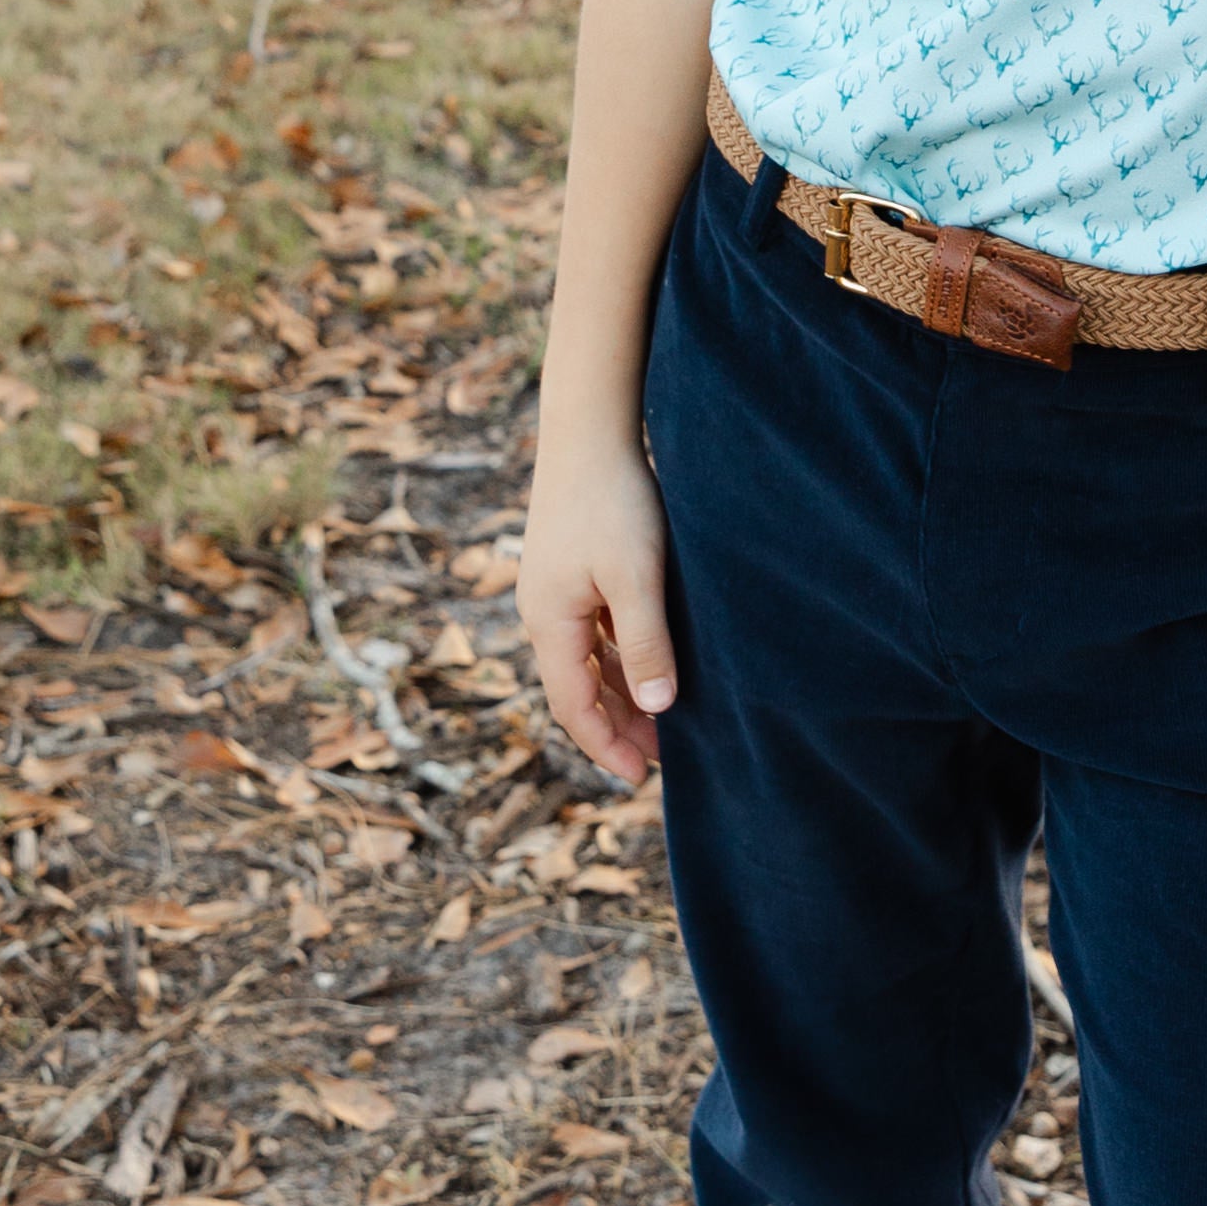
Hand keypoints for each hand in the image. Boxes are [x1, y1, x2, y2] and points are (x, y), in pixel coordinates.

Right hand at [519, 437, 679, 785]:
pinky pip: (595, 630)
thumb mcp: (636, 576)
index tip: (639, 777)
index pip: (572, 705)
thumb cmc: (614, 499)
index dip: (605, 745)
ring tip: (662, 719)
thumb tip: (658, 709)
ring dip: (621, 691)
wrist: (589, 428)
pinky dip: (621, 656)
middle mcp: (544, 611)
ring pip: (588, 659)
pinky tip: (652, 661)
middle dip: (616, 726)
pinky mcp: (574, 567)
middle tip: (660, 759)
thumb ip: (646, 642)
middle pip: (577, 688)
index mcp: (549, 621)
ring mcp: (556, 589)